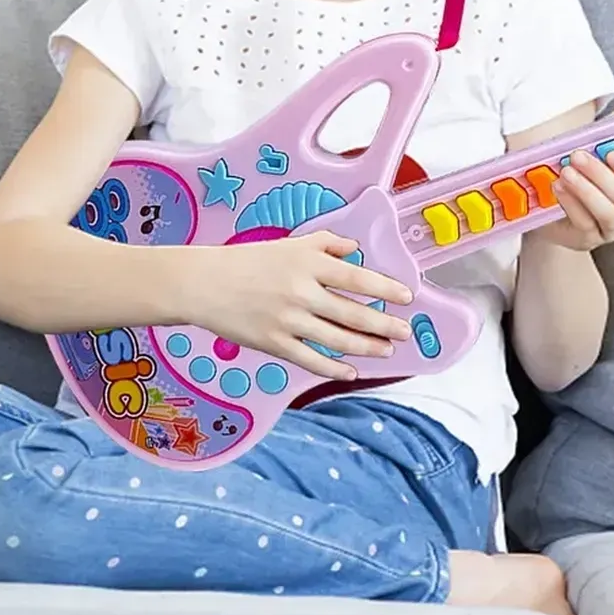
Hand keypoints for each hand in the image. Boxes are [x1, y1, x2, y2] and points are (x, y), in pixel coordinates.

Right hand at [184, 231, 414, 381]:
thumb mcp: (290, 243)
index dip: (385, 288)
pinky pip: (311, 360)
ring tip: (386, 349)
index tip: (406, 296)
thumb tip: (355, 249)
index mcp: (308, 263)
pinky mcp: (275, 343)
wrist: (206, 283)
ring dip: (366, 347)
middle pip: (353, 313)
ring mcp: (288, 320)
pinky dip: (334, 369)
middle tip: (405, 331)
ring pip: (337, 339)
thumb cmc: (249, 260)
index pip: (357, 278)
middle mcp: (302, 292)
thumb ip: (326, 243)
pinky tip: (351, 371)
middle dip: (384, 325)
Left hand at [536, 96, 613, 251]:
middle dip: (601, 175)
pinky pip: (584, 224)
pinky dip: (571, 204)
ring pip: (607, 213)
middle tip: (578, 156)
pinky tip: (557, 187)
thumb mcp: (599, 142)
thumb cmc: (583, 170)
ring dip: (586, 190)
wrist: (552, 201)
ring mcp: (609, 227)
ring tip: (566, 172)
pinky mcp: (587, 239)